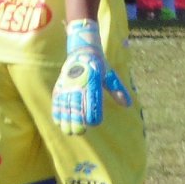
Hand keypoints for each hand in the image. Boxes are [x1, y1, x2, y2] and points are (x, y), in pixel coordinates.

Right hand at [51, 20, 130, 134]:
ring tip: (68, 131)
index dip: (93, 112)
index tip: (95, 123)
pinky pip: (57, 100)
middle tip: (80, 132)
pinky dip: (57, 111)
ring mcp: (68, 84)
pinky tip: (58, 122)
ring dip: (66, 119)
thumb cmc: (99, 66)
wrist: (82, 51)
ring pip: (65, 104)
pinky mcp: (60, 85)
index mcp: (93, 80)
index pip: (92, 99)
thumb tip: (128, 104)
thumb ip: (117, 90)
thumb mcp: (110, 75)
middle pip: (76, 104)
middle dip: (77, 119)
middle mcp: (79, 82)